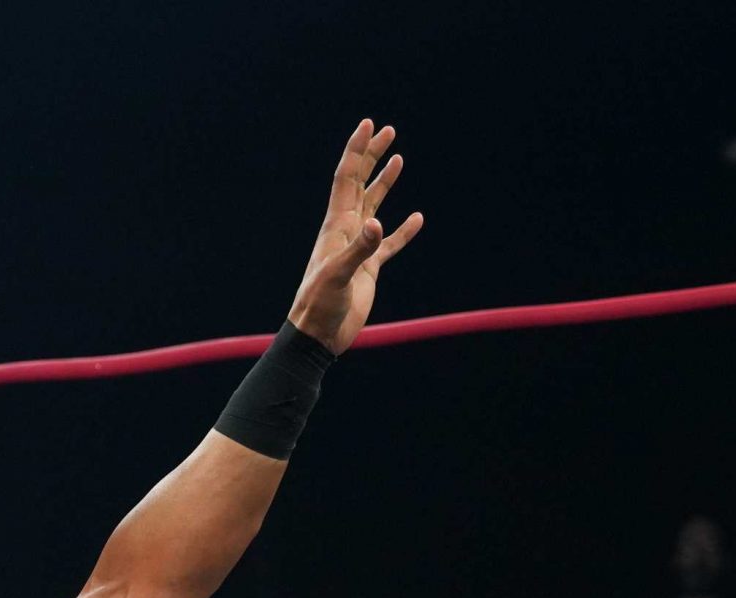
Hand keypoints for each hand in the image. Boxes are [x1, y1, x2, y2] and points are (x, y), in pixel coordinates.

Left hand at [286, 119, 423, 353]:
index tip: (368, 125)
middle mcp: (346, 230)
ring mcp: (358, 247)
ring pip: (374, 206)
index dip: (357, 151)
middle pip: (360, 183)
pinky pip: (389, 243)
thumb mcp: (338, 276)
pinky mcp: (369, 268)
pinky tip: (417, 219)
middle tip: (388, 131)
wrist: (319, 335)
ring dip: (385, 183)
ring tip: (398, 159)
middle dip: (372, 156)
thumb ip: (360, 249)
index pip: (346, 178)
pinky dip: (403, 231)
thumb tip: (378, 223)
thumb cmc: (320, 305)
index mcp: (336, 225)